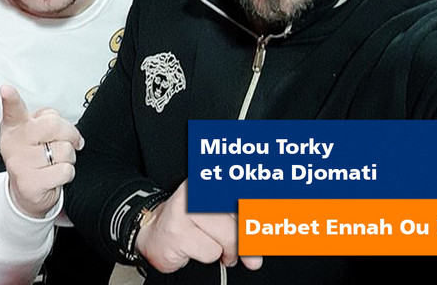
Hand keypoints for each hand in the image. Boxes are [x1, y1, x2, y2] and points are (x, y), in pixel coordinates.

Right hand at [0, 85, 82, 217]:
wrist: (27, 193)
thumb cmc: (35, 156)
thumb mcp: (36, 133)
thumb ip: (47, 120)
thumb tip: (62, 125)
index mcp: (16, 127)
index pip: (12, 110)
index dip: (10, 99)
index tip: (5, 90)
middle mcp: (14, 144)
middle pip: (53, 125)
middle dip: (70, 133)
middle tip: (69, 141)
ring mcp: (19, 164)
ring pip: (64, 150)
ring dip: (69, 157)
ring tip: (55, 161)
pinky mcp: (29, 184)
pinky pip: (65, 171)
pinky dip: (67, 173)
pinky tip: (54, 175)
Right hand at [135, 180, 262, 272]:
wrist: (153, 232)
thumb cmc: (192, 223)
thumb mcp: (221, 214)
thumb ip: (244, 222)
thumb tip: (265, 243)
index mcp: (212, 180)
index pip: (246, 192)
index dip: (264, 209)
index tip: (282, 219)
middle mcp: (199, 188)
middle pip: (241, 216)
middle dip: (249, 240)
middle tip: (252, 256)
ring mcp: (186, 207)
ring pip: (228, 235)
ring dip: (227, 251)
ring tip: (218, 250)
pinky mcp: (178, 229)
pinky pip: (211, 251)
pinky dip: (209, 256)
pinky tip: (196, 248)